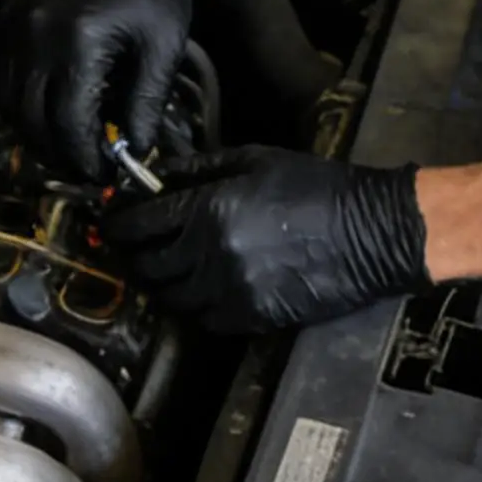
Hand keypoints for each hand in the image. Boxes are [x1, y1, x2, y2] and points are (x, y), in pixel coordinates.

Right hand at [0, 0, 211, 178]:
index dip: (83, 158)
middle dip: (57, 153)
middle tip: (83, 168)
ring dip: (33, 132)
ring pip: (7, 103)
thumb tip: (134, 153)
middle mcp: (34, 34)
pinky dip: (16, 101)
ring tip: (66, 144)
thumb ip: (146, 104)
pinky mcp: (3, 18)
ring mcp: (12, 25)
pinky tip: (45, 109)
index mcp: (77, 42)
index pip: (67, 123)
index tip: (101, 174)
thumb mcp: (163, 48)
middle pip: (30, 120)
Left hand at [101, 145, 431, 332]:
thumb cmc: (317, 187)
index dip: (117, 222)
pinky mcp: (252, 319)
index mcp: (211, 211)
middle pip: (147, 265)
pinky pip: (203, 319)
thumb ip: (199, 168)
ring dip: (159, 282)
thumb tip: (157, 174)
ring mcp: (231, 293)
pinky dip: (191, 304)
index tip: (111, 219)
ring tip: (160, 266)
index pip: (140, 223)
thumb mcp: (254, 161)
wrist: (371, 233)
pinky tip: (197, 286)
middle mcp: (212, 257)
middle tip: (128, 244)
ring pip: (170, 298)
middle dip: (131, 253)